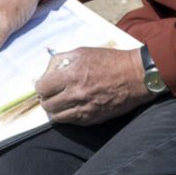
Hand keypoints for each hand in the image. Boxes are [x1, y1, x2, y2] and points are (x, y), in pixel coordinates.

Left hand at [34, 47, 151, 124]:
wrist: (135, 76)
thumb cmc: (110, 61)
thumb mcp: (83, 52)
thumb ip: (61, 60)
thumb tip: (47, 71)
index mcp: (72, 75)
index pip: (42, 87)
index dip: (40, 86)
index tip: (44, 84)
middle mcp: (76, 94)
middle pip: (47, 104)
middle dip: (46, 98)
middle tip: (51, 93)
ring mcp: (84, 109)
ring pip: (56, 117)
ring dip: (55, 109)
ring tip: (61, 102)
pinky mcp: (92, 119)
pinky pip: (71, 122)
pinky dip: (68, 115)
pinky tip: (73, 107)